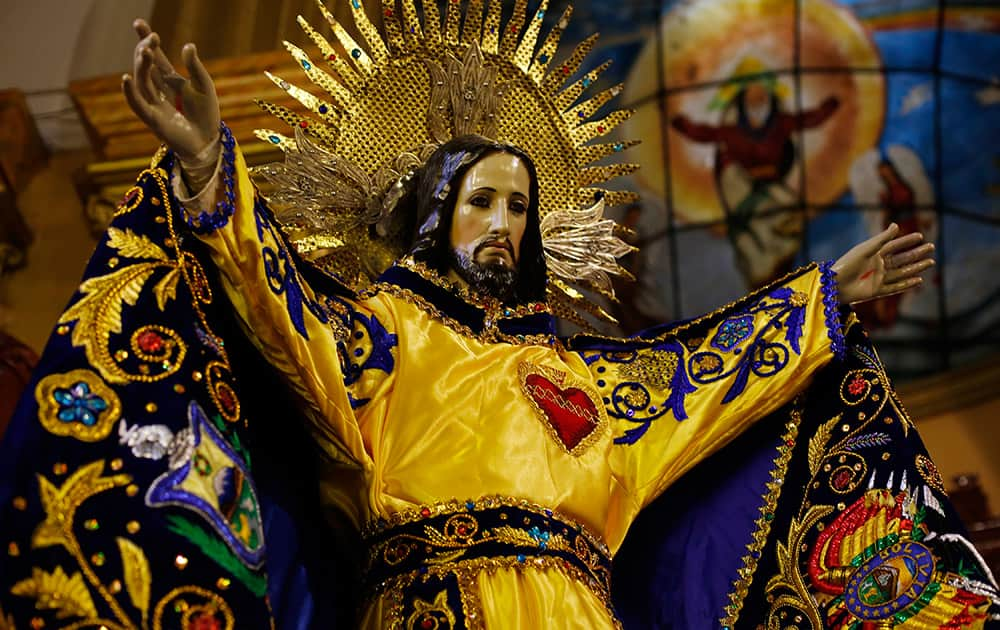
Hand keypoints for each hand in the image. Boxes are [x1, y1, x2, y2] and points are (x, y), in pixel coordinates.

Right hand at [121, 19, 219, 162]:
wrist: (209, 141)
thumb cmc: (207, 115)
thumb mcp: (204, 86)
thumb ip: (195, 67)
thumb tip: (188, 45)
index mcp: (170, 81)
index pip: (155, 58)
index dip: (146, 41)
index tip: (138, 23)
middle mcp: (158, 90)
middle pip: (146, 67)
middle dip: (145, 50)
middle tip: (151, 37)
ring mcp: (154, 104)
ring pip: (141, 82)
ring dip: (142, 66)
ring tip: (146, 51)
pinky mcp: (153, 120)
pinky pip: (138, 104)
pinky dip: (130, 92)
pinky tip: (126, 78)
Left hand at [832, 223, 934, 304]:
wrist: (835, 285)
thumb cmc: (848, 264)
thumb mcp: (866, 249)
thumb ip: (882, 239)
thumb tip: (896, 225)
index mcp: (873, 253)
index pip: (894, 245)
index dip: (907, 240)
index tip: (921, 236)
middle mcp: (878, 265)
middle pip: (901, 258)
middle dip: (916, 253)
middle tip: (931, 247)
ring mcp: (878, 278)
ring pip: (902, 272)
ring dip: (916, 267)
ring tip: (931, 262)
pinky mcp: (877, 291)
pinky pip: (896, 287)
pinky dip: (908, 284)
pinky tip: (919, 280)